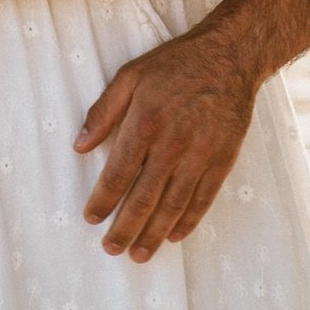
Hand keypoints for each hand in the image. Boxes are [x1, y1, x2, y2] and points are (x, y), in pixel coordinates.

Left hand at [75, 20, 257, 262]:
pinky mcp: (223, 157)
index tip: (91, 219)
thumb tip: (80, 146)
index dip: (103, 201)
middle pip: (144, 197)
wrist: (230, 55)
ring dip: (155, 233)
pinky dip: (188, 220)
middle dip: (125, 228)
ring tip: (139, 254)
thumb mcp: (131, 75)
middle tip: (112, 249)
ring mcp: (200, 153)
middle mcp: (172, 143)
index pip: (118, 173)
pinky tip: (175, 234)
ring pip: (173, 204)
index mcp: (145, 122)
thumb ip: (103, 111)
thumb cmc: (176, 63)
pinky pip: (204, 197)